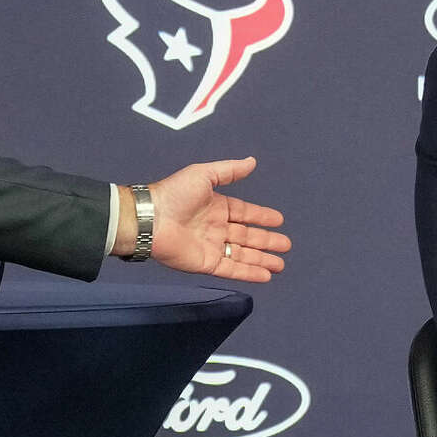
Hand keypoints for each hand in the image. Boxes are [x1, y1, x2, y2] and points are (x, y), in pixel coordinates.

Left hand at [122, 157, 290, 281]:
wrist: (150, 219)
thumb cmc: (174, 194)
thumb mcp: (204, 175)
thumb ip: (229, 171)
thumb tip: (252, 161)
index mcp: (217, 206)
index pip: (245, 213)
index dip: (262, 217)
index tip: (279, 220)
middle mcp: (216, 228)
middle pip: (248, 237)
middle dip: (267, 242)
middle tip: (286, 245)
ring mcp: (212, 247)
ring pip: (243, 255)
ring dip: (262, 259)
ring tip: (280, 265)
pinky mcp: (206, 264)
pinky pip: (232, 269)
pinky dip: (249, 273)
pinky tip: (265, 275)